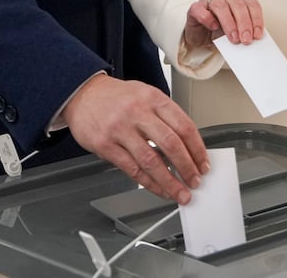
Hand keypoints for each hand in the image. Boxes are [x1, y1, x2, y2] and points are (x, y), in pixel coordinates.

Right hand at [64, 76, 209, 202]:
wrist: (83, 94)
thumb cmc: (117, 97)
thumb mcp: (146, 94)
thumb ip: (165, 116)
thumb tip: (187, 145)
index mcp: (153, 98)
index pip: (184, 126)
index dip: (197, 148)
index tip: (203, 163)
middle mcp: (138, 112)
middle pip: (171, 144)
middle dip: (187, 167)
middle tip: (195, 180)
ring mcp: (121, 129)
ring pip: (151, 161)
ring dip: (169, 181)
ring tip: (180, 192)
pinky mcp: (105, 145)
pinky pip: (132, 169)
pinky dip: (148, 183)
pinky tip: (158, 189)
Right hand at [183, 0, 263, 48]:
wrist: (201, 34)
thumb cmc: (220, 28)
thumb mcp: (237, 28)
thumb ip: (246, 29)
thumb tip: (255, 37)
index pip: (251, 3)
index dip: (256, 19)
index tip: (257, 34)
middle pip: (238, 3)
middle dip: (244, 23)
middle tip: (246, 39)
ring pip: (221, 6)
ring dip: (229, 24)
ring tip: (234, 39)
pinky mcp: (195, 8)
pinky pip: (200, 10)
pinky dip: (208, 19)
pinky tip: (213, 27)